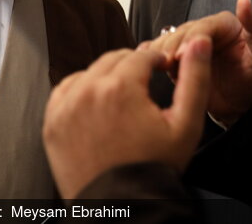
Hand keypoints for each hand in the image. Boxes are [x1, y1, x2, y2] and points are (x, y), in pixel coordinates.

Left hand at [42, 37, 211, 198]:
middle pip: (114, 59)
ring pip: (90, 72)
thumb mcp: (186, 124)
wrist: (121, 207)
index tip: (162, 68)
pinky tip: (98, 104)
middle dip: (133, 66)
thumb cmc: (153, 169)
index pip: (141, 54)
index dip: (156, 59)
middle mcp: (88, 92)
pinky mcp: (53, 123)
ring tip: (122, 97)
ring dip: (107, 76)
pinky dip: (82, 91)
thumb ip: (195, 78)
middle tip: (145, 84)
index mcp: (121, 88)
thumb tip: (199, 43)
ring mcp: (66, 107)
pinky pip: (66, 90)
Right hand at [141, 0, 251, 124]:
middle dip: (174, 46)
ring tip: (159, 65)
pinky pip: (162, 52)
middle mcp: (207, 29)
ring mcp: (191, 43)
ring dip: (162, 51)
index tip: (183, 53)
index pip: (205, 25)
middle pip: (183, 31)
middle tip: (169, 63)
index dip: (192, 37)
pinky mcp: (179, 58)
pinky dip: (153, 56)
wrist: (240, 105)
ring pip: (169, 40)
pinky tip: (148, 62)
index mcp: (226, 23)